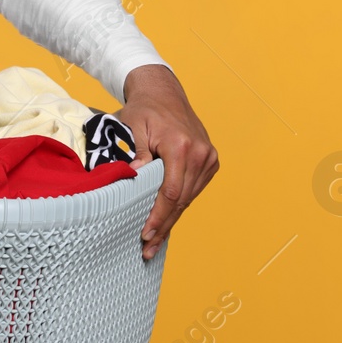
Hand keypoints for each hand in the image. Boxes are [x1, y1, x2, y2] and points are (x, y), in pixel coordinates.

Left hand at [117, 64, 218, 260]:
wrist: (164, 93)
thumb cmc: (143, 110)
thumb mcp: (131, 127)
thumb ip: (135, 153)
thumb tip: (133, 179)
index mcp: (181, 146)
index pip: (170, 191)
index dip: (158, 216)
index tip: (145, 234)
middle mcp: (200, 154)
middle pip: (181, 200)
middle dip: (164, 226)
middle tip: (148, 249)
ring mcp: (208, 158)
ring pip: (189, 198)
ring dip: (172, 221)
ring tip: (155, 243)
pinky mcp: (209, 162)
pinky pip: (193, 190)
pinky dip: (179, 206)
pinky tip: (167, 222)